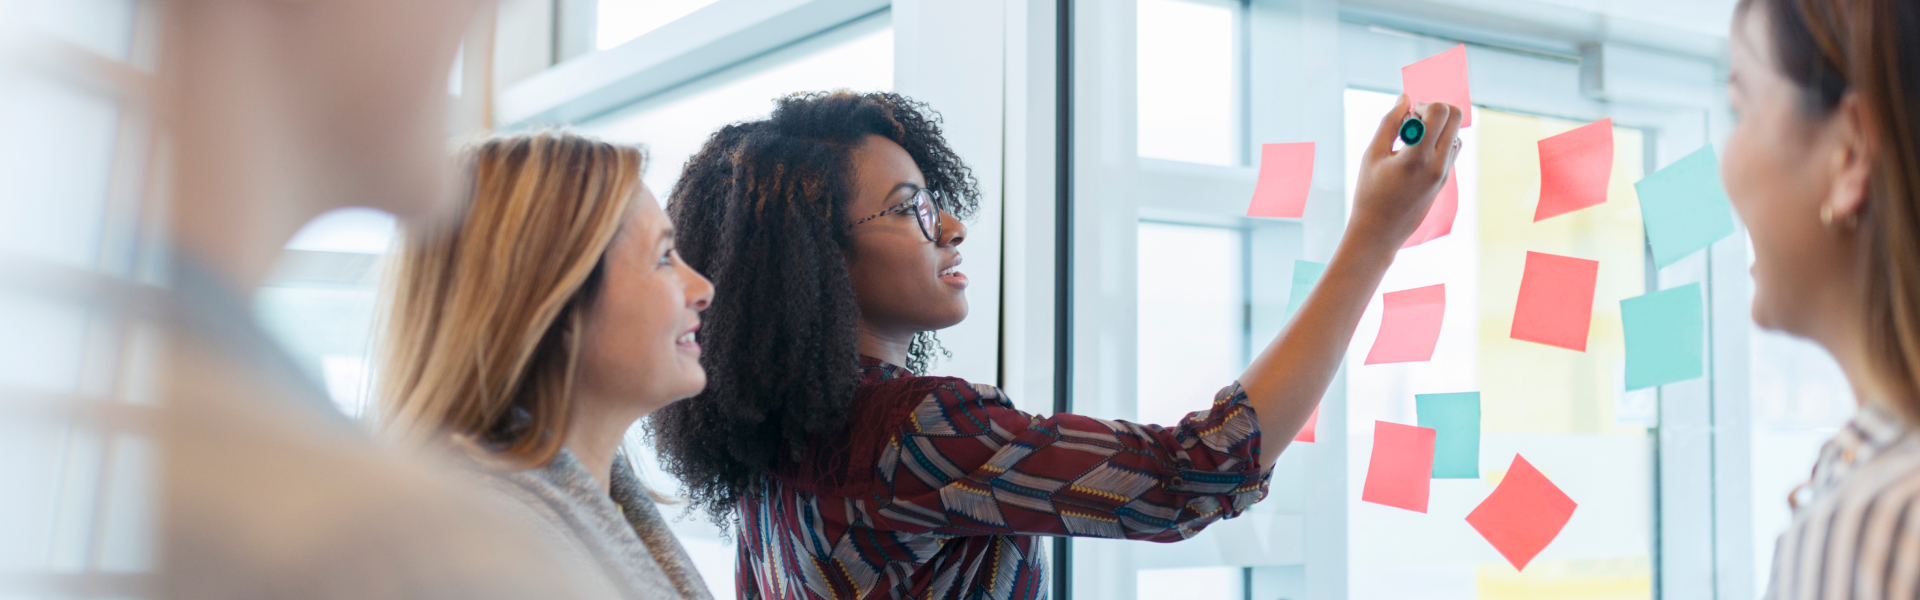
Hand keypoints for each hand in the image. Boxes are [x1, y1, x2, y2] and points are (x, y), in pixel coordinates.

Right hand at [1347, 94, 1464, 246]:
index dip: (1423, 105)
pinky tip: (1415, 154)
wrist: (1379, 233)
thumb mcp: (1372, 154)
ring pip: (1456, 134)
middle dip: (1435, 111)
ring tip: (1412, 141)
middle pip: (1456, 117)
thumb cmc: (1369, 193)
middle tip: (1413, 122)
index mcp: (1418, 156)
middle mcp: (1438, 164)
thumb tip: (1404, 99)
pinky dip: (1438, 143)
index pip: (1439, 112)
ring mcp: (1444, 174)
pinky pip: (1452, 150)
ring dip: (1438, 128)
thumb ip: (1389, 123)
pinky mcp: (1444, 181)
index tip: (1406, 116)